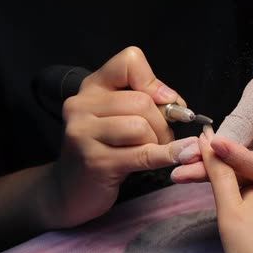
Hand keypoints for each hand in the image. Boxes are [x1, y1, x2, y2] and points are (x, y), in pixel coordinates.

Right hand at [46, 47, 197, 227]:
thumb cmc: (104, 149)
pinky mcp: (96, 162)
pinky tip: (182, 155)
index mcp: (91, 87)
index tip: (164, 103)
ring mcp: (84, 134)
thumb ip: (145, 101)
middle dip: (163, 122)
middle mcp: (81, 106)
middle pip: (142, 102)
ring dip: (160, 142)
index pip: (129, 62)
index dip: (155, 83)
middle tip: (163, 138)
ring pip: (142, 127)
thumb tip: (176, 103)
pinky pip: (143, 154)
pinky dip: (168, 155)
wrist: (70, 190)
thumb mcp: (118, 117)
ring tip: (155, 151)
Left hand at [172, 64, 252, 185]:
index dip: (240, 160)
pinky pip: (236, 169)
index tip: (214, 143)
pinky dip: (213, 166)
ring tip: (179, 172)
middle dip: (217, 173)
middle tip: (183, 169)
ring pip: (240, 177)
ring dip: (209, 173)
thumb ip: (243, 121)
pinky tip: (188, 166)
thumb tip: (217, 146)